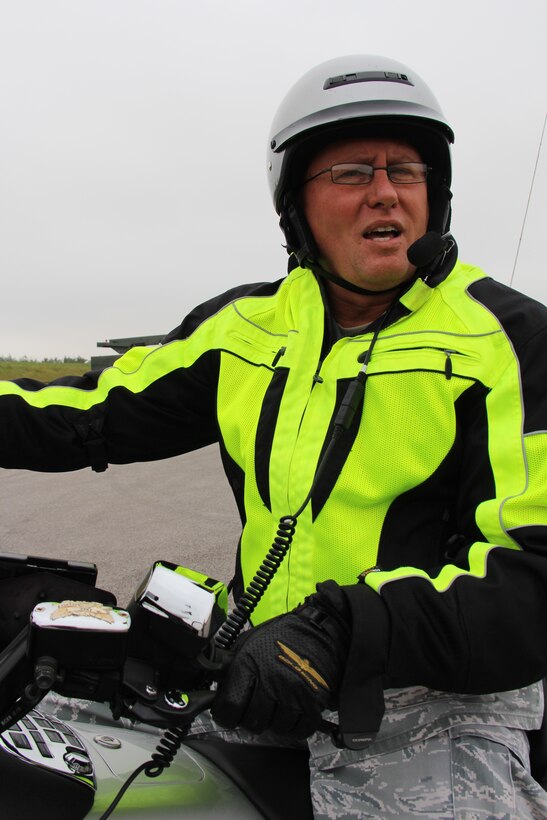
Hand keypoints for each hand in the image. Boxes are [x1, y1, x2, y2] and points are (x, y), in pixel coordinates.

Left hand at [212, 583, 349, 738]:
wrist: (321, 630)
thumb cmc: (283, 636)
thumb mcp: (250, 642)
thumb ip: (232, 665)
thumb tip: (216, 687)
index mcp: (249, 664)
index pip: (228, 708)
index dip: (226, 714)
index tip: (229, 712)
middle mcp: (270, 680)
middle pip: (252, 723)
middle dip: (251, 718)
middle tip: (257, 706)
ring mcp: (293, 693)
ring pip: (276, 729)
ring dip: (275, 721)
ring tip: (278, 704)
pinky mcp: (314, 702)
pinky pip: (299, 731)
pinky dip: (295, 726)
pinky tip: (293, 711)